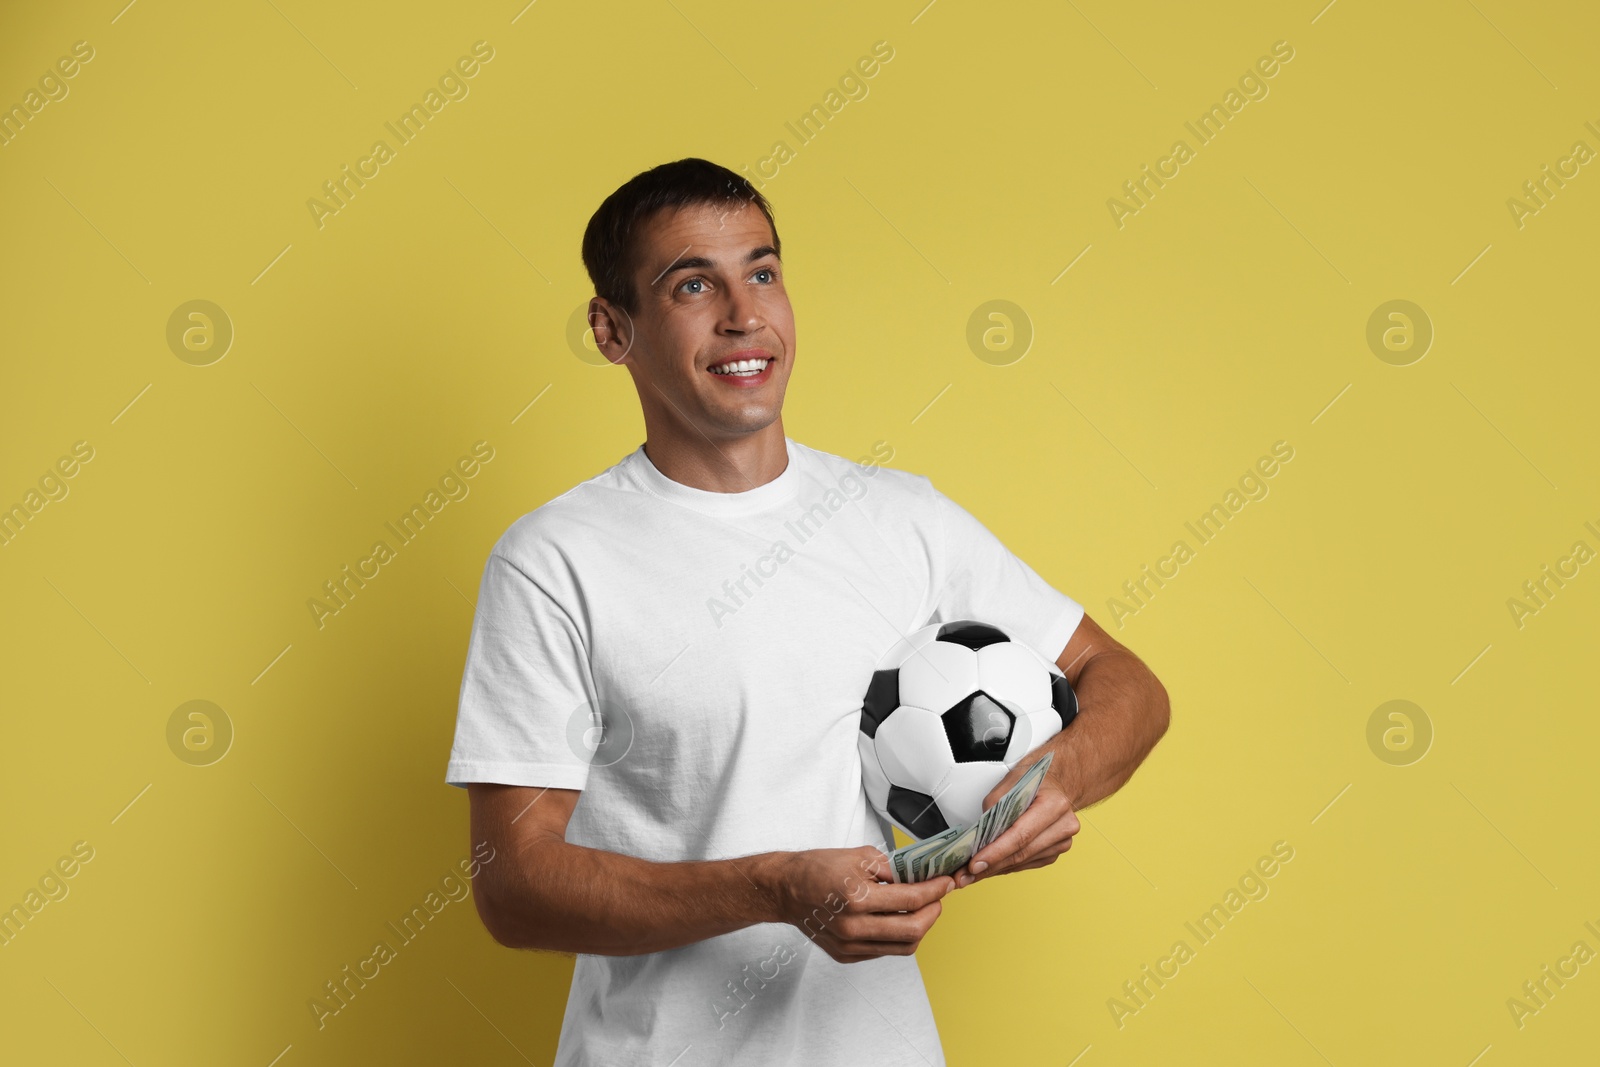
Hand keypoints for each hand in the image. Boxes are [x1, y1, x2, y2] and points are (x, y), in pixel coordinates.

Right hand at [766, 846, 954, 963]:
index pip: (910, 900)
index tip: (945, 883)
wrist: (786, 890)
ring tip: (922, 910)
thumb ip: (893, 868)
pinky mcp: (846, 955)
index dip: (935, 891)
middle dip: (933, 913)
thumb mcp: (860, 856)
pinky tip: (897, 920)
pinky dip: (897, 937)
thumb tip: (921, 876)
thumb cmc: (817, 869)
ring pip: (902, 947)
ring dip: (920, 928)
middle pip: (912, 931)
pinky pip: (884, 951)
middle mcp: (853, 926)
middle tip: (938, 898)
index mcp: (856, 898)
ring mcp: (850, 945)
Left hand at [953, 754, 1079, 887]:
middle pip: (1021, 853)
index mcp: (1054, 805)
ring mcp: (1062, 842)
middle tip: (965, 876)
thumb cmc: (1034, 779)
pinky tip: (990, 867)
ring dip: (996, 869)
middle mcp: (1063, 826)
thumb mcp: (1010, 781)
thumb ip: (995, 806)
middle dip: (991, 866)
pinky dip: (1006, 866)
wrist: (1056, 782)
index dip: (996, 852)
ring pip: (1023, 862)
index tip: (975, 864)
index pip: (1021, 835)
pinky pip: (1027, 864)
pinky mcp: (1055, 852)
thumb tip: (981, 835)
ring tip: (971, 874)